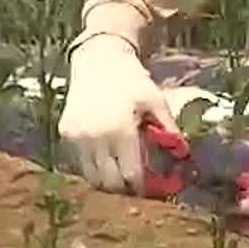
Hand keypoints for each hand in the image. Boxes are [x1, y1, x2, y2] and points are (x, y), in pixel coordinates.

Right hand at [58, 35, 175, 193]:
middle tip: (135, 184)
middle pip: (109, 181)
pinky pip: (79, 161)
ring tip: (120, 172)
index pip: (130, 174)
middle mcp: (95, 137)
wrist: (99, 58)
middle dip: (124, 188)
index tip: (150, 188)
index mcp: (120, 131)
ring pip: (91, 175)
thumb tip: (183, 155)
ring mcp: (76, 136)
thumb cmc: (132, 80)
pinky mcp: (65, 133)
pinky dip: (92, 165)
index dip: (141, 187)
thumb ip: (169, 130)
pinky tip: (105, 156)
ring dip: (106, 179)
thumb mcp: (156, 101)